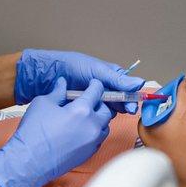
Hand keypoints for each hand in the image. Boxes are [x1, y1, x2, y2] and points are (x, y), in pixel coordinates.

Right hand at [0, 77, 111, 186]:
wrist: (29, 161)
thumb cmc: (34, 132)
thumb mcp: (43, 103)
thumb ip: (57, 92)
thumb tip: (63, 83)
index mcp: (82, 110)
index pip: (97, 91)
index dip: (95, 85)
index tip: (93, 84)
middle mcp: (92, 125)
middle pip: (106, 109)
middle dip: (99, 103)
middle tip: (88, 101)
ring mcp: (92, 141)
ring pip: (105, 125)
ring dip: (98, 119)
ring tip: (84, 117)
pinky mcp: (89, 153)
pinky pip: (99, 139)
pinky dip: (94, 132)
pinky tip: (81, 131)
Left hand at [14, 49, 144, 113]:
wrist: (44, 75)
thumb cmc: (71, 66)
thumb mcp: (96, 70)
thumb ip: (117, 78)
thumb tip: (141, 83)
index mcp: (110, 77)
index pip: (126, 89)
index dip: (130, 98)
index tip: (131, 106)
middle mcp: (104, 89)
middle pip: (119, 102)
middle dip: (121, 107)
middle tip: (122, 112)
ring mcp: (92, 101)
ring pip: (107, 111)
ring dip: (108, 112)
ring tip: (106, 113)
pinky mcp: (82, 111)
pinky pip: (93, 117)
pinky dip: (95, 118)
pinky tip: (94, 120)